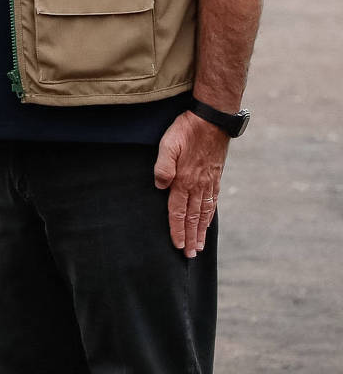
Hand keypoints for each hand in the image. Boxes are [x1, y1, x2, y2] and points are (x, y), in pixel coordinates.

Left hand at [153, 111, 229, 256]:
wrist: (212, 121)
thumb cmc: (186, 130)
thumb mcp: (168, 144)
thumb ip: (163, 165)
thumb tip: (160, 185)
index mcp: (184, 180)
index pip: (178, 211)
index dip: (177, 229)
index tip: (177, 245)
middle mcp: (197, 186)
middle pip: (192, 217)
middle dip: (190, 237)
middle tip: (190, 255)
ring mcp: (208, 183)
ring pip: (203, 213)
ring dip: (201, 231)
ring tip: (200, 246)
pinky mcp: (215, 177)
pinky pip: (212, 202)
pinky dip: (209, 216)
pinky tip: (207, 222)